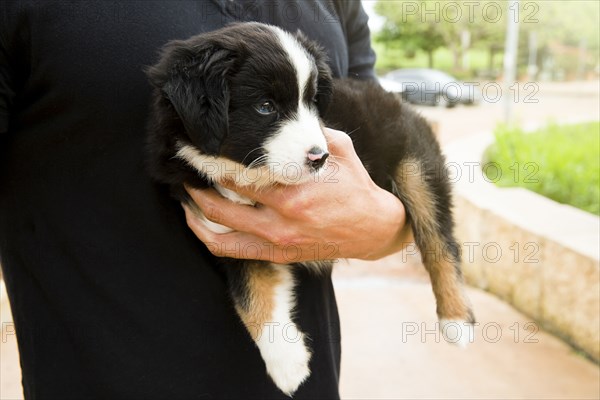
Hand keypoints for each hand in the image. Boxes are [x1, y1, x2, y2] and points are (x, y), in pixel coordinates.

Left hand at [182, 128, 412, 263]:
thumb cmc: (356, 186)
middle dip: (195, 182)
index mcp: (294, 191)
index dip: (212, 160)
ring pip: (218, 231)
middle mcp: (281, 220)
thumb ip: (310, 132)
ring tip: (185, 193)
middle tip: (183, 165)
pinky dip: (208, 237)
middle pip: (219, 203)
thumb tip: (286, 114)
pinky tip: (197, 222)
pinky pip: (230, 250)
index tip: (197, 146)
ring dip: (195, 212)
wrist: (372, 228)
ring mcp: (276, 241)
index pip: (238, 174)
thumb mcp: (339, 149)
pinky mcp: (277, 254)